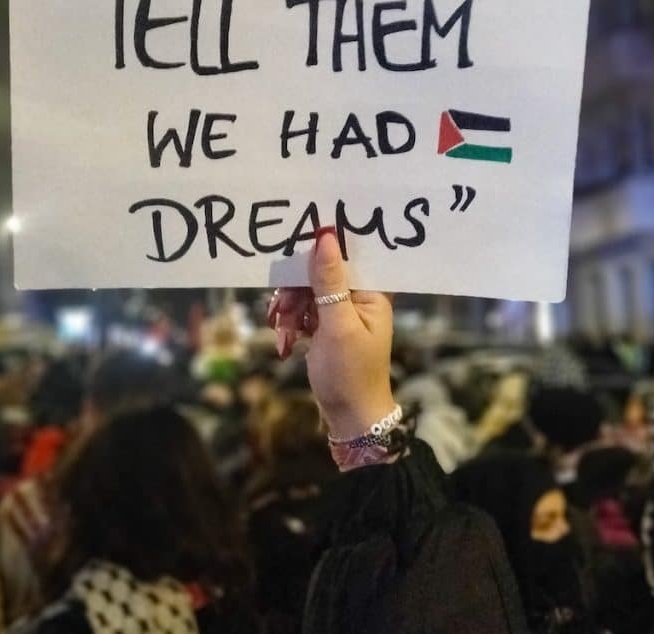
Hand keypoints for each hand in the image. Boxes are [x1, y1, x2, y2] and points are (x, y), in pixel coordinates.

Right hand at [268, 228, 394, 439]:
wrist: (349, 417)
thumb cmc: (351, 373)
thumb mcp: (338, 325)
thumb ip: (330, 281)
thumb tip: (325, 235)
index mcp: (372, 292)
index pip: (346, 256)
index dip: (319, 252)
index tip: (293, 252)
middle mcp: (358, 297)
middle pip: (319, 274)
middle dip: (296, 293)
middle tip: (281, 310)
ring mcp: (340, 312)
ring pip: (305, 293)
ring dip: (290, 313)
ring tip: (284, 336)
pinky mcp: (325, 326)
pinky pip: (301, 312)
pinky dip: (290, 325)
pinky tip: (285, 343)